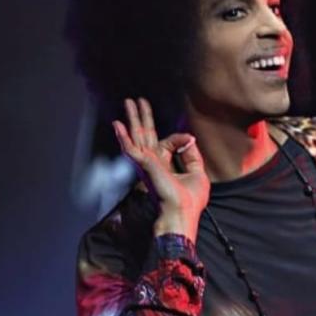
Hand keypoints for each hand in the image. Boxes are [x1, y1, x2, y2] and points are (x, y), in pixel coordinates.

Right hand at [113, 98, 208, 241]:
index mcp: (164, 166)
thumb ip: (192, 155)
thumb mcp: (198, 174)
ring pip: (137, 136)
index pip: (165, 143)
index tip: (188, 139)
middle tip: (136, 101)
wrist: (181, 214)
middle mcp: (153, 164)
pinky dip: (123, 136)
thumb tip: (190, 138)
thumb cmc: (189, 201)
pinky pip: (131, 148)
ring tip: (128, 102)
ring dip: (132, 119)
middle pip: (145, 135)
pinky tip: (117, 124)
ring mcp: (146, 164)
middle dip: (141, 117)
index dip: (178, 138)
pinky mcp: (144, 165)